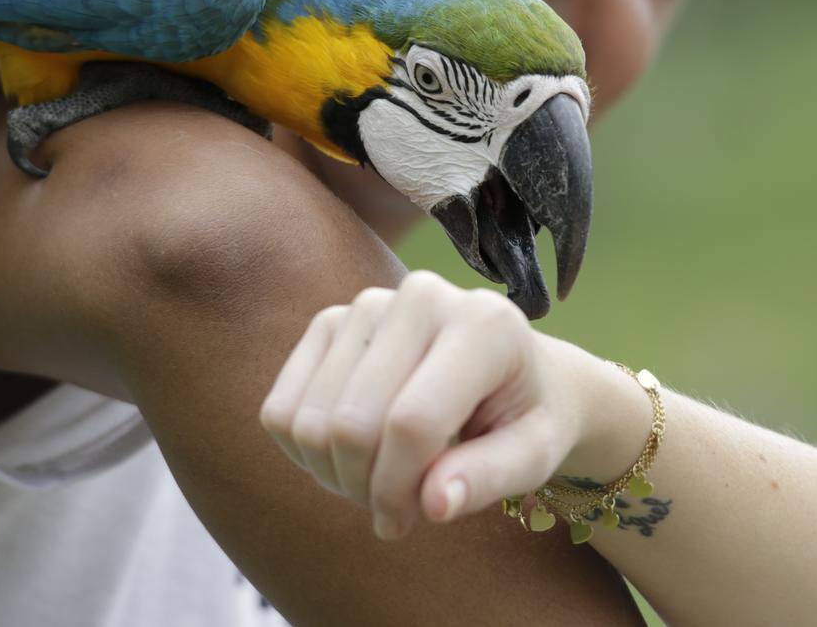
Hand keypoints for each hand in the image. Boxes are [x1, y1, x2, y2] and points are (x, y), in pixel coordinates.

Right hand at [259, 270, 581, 539]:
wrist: (511, 371)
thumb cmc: (526, 416)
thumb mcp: (535, 454)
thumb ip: (490, 478)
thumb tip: (433, 504)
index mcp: (482, 324)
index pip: (411, 421)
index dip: (399, 489)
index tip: (411, 520)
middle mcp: (421, 296)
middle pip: (352, 423)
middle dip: (366, 487)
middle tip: (395, 508)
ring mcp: (367, 304)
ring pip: (310, 421)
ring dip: (336, 475)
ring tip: (380, 480)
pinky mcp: (329, 321)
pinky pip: (281, 410)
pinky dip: (306, 453)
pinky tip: (352, 455)